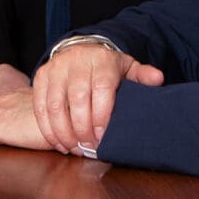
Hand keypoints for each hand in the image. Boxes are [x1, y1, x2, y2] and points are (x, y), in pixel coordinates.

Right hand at [33, 39, 163, 155]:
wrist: (80, 49)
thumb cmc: (107, 67)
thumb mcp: (128, 67)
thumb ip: (142, 75)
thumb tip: (158, 79)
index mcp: (102, 60)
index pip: (102, 88)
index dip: (102, 115)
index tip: (103, 137)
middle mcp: (76, 61)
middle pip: (77, 99)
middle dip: (82, 128)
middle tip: (90, 148)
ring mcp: (56, 68)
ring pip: (55, 105)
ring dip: (63, 132)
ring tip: (74, 149)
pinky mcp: (41, 76)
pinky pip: (40, 106)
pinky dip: (48, 128)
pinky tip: (59, 142)